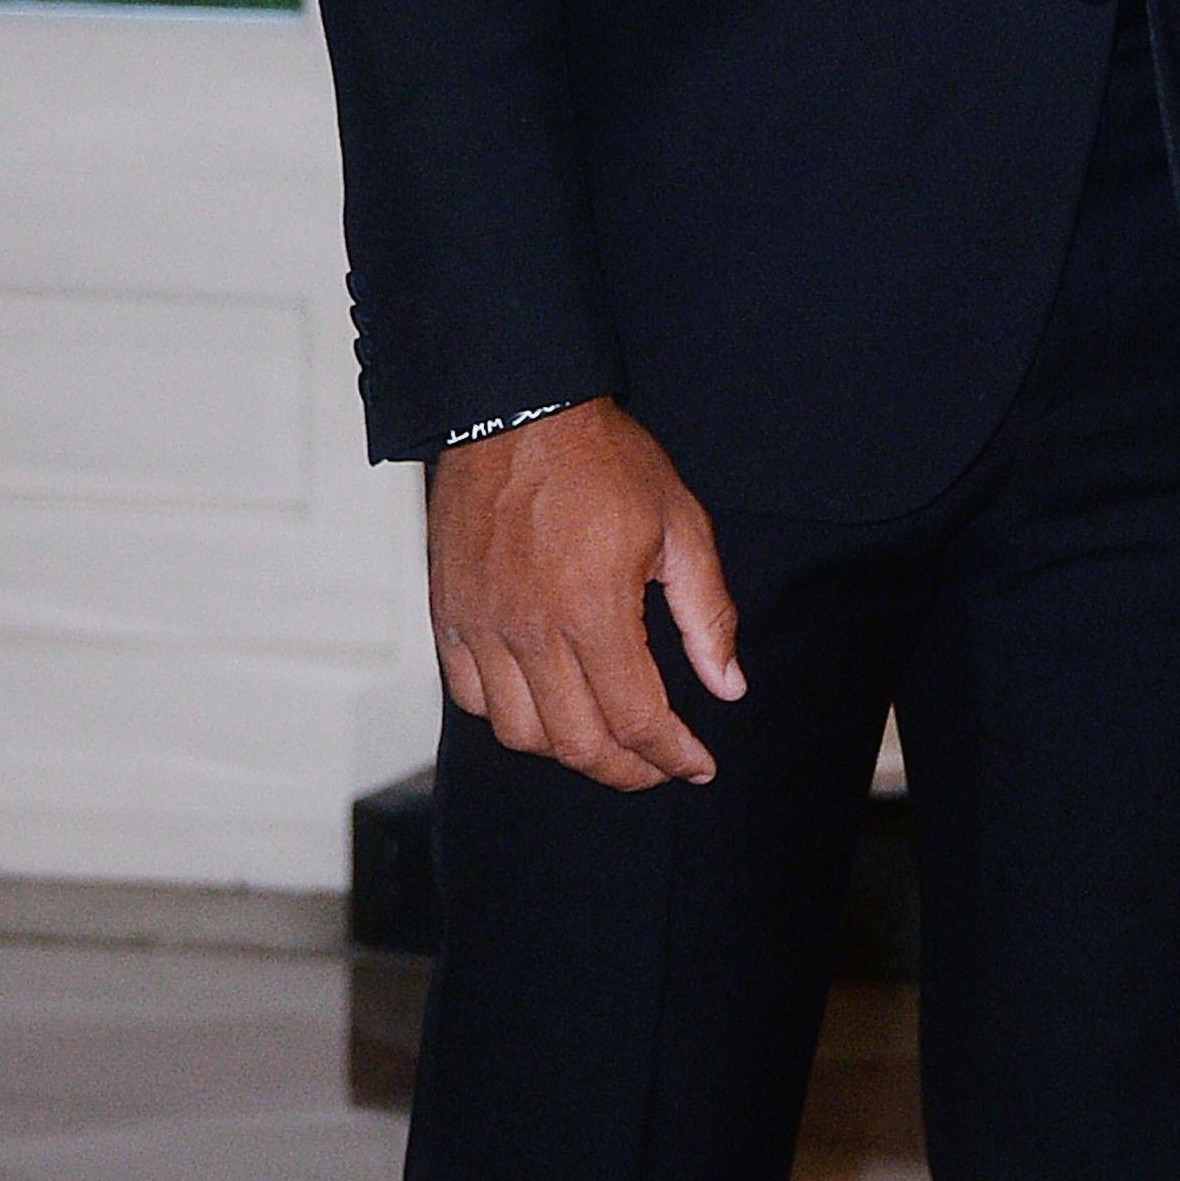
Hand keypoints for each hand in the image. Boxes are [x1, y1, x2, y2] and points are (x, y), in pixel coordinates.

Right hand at [426, 398, 744, 791]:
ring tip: (607, 738)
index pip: (636, 719)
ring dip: (569, 751)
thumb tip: (729, 686)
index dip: (673, 756)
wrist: (517, 411)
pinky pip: (470, 699)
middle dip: (628, 770)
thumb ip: (707, 613)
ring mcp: (481, 627)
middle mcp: (530, 632)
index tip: (698, 764)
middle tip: (660, 764)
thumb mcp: (680, 525)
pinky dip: (509, 718)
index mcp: (593, 611)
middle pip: (577, 744)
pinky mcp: (450, 616)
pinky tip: (544, 705)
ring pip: (520, 733)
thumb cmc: (605, 462)